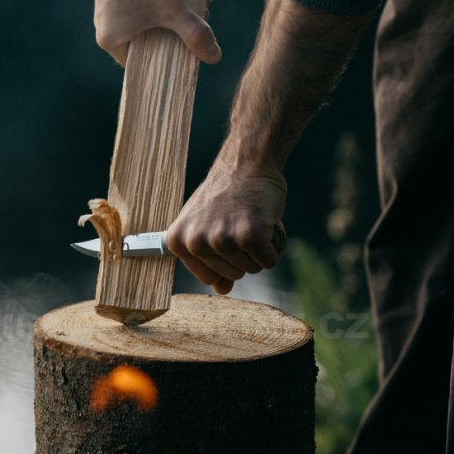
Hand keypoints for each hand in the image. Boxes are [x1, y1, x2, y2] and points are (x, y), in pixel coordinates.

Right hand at [92, 0, 220, 65]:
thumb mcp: (172, 8)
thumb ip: (193, 33)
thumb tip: (214, 57)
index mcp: (111, 40)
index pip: (141, 63)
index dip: (166, 61)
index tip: (187, 55)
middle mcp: (107, 26)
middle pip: (150, 41)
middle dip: (178, 33)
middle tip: (198, 26)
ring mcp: (111, 7)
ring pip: (150, 20)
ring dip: (176, 14)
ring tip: (197, 5)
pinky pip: (145, 3)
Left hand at [166, 160, 287, 294]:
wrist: (246, 163)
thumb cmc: (226, 194)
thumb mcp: (205, 225)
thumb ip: (209, 260)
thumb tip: (222, 290)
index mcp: (178, 242)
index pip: (207, 278)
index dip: (223, 262)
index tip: (225, 235)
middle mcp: (196, 243)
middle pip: (233, 275)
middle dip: (244, 254)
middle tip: (241, 222)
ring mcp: (222, 240)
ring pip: (252, 269)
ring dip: (260, 249)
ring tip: (252, 220)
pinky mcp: (249, 237)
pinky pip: (269, 261)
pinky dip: (275, 246)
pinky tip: (267, 223)